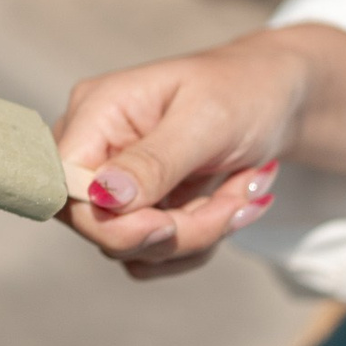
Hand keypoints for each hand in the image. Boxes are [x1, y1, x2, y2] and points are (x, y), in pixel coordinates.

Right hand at [54, 23, 345, 276]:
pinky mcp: (138, 210)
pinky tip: (231, 203)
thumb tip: (102, 198)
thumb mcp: (207, 120)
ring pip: (132, 249)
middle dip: (177, 229)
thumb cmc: (245, 90)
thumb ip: (153, 161)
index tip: (168, 224)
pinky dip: (199, 241)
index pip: (66, 188)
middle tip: (236, 203)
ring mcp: (114, 184)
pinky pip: (152, 255)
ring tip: (244, 192)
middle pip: (100, 227)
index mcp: (96, 113)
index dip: (110, 221)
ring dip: (198, 233)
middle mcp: (94, 149)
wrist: (279, 97)